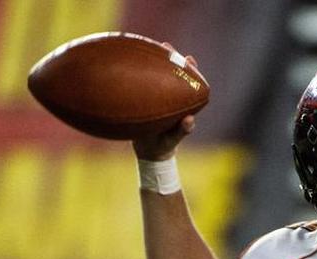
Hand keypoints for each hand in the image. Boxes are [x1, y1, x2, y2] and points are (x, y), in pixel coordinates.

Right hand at [132, 43, 199, 160]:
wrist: (149, 153)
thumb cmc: (164, 145)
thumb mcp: (172, 140)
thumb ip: (182, 131)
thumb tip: (190, 120)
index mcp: (179, 103)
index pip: (187, 83)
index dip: (189, 70)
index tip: (189, 60)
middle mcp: (168, 96)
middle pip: (171, 74)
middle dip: (170, 59)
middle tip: (166, 46)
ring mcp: (155, 96)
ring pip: (154, 77)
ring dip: (152, 62)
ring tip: (147, 48)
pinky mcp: (142, 99)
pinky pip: (140, 85)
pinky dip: (136, 75)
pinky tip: (126, 65)